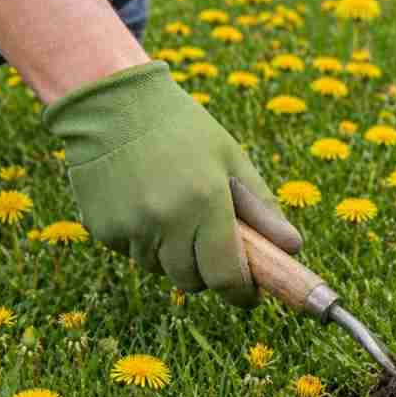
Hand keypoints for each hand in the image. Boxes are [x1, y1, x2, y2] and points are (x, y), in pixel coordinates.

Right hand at [43, 61, 300, 306]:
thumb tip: (293, 248)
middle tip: (210, 244)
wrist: (111, 101)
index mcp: (206, 201)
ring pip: (161, 270)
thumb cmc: (182, 128)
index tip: (250, 294)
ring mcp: (130, 226)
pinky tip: (143, 204)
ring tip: (173, 211)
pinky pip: (131, 254)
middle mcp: (166, 219)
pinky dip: (143, 242)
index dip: (241, 293)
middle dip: (208, 273)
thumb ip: (262, 208)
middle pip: (193, 281)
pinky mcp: (102, 228)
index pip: (226, 276)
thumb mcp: (231, 159)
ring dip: (173, 256)